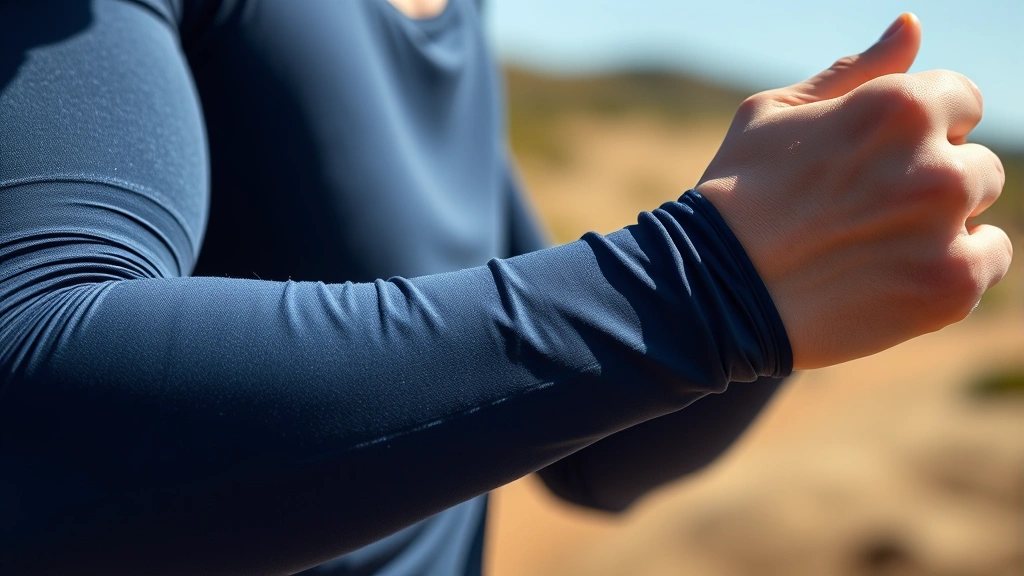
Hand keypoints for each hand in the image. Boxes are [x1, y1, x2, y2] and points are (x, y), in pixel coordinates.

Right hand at [695, 13, 1011, 369]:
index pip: (963, 101)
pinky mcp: (950, 287)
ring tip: (878, 248)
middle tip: (868, 214)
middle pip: (976, 165)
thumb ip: (854, 71)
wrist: (710, 291)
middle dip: (931, 183)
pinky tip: (897, 277)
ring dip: (945, 227)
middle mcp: (935, 165)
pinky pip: (989, 264)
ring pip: (983, 216)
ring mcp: (947, 230)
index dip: (923, 131)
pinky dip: (954, 271)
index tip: (882, 162)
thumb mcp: (777, 113)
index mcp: (901, 108)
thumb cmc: (734, 194)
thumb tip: (910, 26)